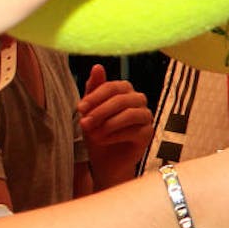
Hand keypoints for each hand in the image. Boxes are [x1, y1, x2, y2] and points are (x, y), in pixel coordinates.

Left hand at [79, 63, 153, 191]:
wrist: (104, 161)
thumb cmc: (97, 133)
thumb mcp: (90, 111)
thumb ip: (93, 89)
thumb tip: (97, 66)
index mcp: (125, 90)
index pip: (113, 86)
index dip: (96, 96)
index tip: (80, 108)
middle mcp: (138, 100)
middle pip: (122, 99)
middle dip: (100, 111)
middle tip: (84, 123)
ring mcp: (146, 116)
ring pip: (130, 114)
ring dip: (108, 124)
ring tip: (94, 134)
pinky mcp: (148, 134)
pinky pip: (134, 131)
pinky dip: (115, 135)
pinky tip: (103, 140)